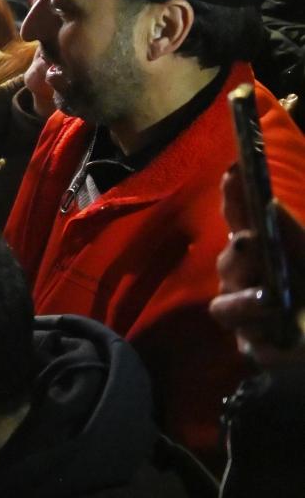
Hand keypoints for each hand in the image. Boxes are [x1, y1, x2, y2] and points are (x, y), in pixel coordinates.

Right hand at [211, 168, 304, 367]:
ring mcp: (244, 312)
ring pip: (226, 300)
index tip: (234, 173)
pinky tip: (285, 336)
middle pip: (229, 260)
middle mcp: (246, 277)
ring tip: (267, 300)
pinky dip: (265, 336)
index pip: (240, 218)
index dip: (234, 196)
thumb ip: (293, 235)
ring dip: (244, 297)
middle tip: (250, 242)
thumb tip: (269, 205)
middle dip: (238, 253)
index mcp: (264, 250)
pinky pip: (249, 340)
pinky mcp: (252, 345)